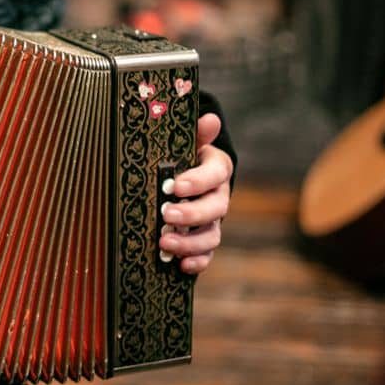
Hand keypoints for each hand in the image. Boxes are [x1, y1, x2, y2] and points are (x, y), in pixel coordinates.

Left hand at [159, 113, 232, 274]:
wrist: (189, 179)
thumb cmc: (184, 158)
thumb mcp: (187, 143)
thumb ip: (196, 134)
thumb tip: (210, 118)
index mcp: (217, 169)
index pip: (215, 173)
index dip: (197, 181)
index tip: (175, 186)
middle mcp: (219, 196)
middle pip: (215, 208)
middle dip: (191, 213)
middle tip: (165, 214)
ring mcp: (213, 221)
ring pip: (211, 235)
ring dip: (190, 242)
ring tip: (165, 242)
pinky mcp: (205, 241)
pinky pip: (206, 255)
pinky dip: (196, 262)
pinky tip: (181, 265)